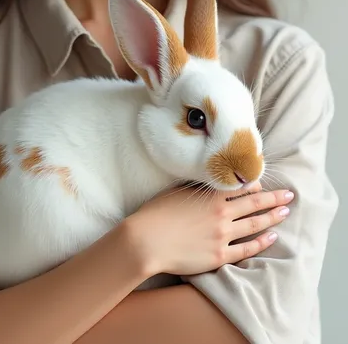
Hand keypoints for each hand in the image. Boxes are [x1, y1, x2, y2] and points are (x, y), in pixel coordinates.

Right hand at [129, 183, 293, 277]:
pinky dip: (261, 242)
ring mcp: (222, 235)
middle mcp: (220, 213)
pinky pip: (246, 249)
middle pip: (254, 203)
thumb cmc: (156, 214)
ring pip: (254, 224)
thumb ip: (198, 187)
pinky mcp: (219, 255)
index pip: (240, 186)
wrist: (147, 241)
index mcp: (210, 195)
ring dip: (272, 217)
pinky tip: (272, 237)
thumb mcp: (177, 191)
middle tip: (289, 195)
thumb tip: (210, 181)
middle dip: (273, 198)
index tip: (265, 182)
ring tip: (285, 212)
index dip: (255, 183)